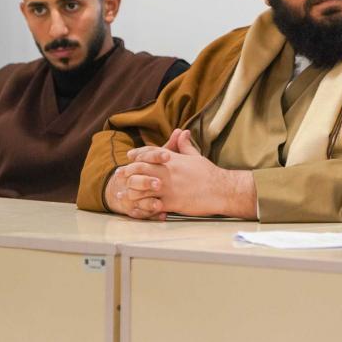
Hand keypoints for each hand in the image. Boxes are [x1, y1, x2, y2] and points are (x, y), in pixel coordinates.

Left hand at [109, 129, 257, 218]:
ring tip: (123, 194)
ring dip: (130, 190)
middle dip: (128, 171)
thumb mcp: (196, 156)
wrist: (220, 189)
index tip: (129, 157)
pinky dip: (140, 206)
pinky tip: (135, 209)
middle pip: (140, 168)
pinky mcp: (170, 202)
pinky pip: (150, 204)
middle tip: (120, 176)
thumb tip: (182, 132)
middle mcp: (167, 171)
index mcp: (173, 159)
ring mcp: (168, 187)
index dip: (137, 154)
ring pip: (141, 187)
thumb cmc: (209, 173)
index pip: (150, 153)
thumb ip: (185, 145)